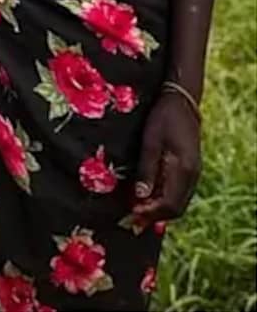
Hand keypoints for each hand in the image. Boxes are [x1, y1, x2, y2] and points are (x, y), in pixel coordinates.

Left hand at [131, 90, 201, 224]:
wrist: (182, 101)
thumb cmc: (163, 117)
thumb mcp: (151, 140)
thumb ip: (147, 168)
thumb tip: (140, 196)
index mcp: (183, 170)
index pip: (169, 204)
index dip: (149, 213)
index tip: (130, 216)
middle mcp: (191, 176)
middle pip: (175, 208)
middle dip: (153, 216)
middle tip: (130, 221)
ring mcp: (192, 174)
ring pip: (177, 203)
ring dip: (158, 211)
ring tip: (135, 213)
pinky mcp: (189, 170)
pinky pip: (178, 193)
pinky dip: (163, 200)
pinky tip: (147, 198)